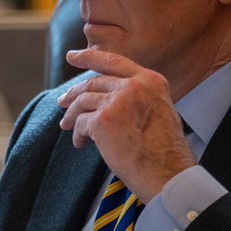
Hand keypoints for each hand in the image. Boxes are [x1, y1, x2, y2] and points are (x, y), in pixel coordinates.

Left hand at [57, 49, 196, 201]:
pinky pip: (80, 123)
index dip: (89, 57)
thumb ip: (138, 96)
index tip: (72, 57)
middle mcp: (133, 86)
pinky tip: (81, 143)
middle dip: (74, 93)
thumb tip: (108, 95)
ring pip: (83, 102)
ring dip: (72, 116)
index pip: (114, 61)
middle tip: (62, 102)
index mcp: (150, 81)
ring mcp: (116, 102)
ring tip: (67, 126)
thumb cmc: (165, 150)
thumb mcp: (160, 110)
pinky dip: (77, 134)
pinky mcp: (102, 121)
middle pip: (93, 83)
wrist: (168, 174)